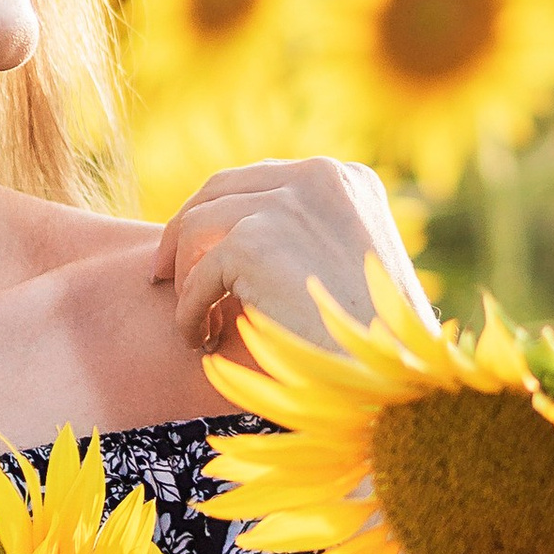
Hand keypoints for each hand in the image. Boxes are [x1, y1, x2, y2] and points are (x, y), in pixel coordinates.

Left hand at [150, 155, 434, 364]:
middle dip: (185, 229)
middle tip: (162, 272)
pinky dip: (189, 309)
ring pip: (199, 225)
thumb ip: (312, 241)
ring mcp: (285, 204)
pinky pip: (198, 273)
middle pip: (223, 187)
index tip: (203, 247)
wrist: (391, 377)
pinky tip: (200, 339)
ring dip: (185, 275)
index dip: (227, 214)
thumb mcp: (354, 269)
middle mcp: (319, 176)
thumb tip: (246, 243)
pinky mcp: (253, 240)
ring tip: (193, 319)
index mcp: (349, 179)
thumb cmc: (380, 343)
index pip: (266, 180)